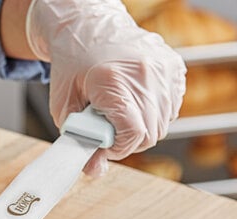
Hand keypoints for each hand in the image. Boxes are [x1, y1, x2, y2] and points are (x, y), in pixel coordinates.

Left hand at [26, 0, 185, 175]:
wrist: (88, 28)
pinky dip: (153, 115)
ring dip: (141, 130)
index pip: (132, 135)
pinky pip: (171, 109)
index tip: (102, 146)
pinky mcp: (174, 67)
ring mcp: (163, 68)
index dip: (117, 150)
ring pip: (163, 125)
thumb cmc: (73, 67)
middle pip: (149, 134)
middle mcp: (143, 73)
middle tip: (107, 133)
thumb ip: (78, 142)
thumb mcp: (64, 109)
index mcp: (112, 81)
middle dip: (127, 143)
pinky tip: (134, 105)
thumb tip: (95, 171)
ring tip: (119, 116)